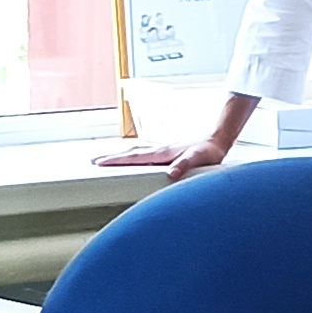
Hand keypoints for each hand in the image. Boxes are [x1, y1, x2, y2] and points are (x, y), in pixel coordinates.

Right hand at [96, 96, 255, 181]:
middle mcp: (159, 150)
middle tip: (94, 161)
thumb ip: (184, 165)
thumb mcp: (197, 158)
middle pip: (130, 153)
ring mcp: (162, 151)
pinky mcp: (167, 153)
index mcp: (162, 153)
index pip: (134, 157)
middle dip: (111, 157)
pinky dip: (132, 156)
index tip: (100, 163)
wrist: (217, 140)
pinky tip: (132, 158)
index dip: (116, 161)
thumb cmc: (209, 151)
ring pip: (135, 153)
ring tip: (106, 159)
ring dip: (120, 156)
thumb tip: (171, 173)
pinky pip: (144, 154)